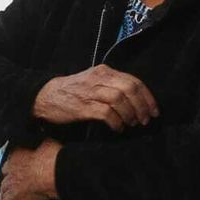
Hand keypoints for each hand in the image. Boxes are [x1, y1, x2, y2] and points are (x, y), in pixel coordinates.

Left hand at [0, 141, 59, 199]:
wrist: (55, 174)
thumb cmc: (53, 159)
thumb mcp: (47, 144)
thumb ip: (41, 144)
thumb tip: (44, 143)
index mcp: (18, 154)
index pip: (12, 156)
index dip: (15, 161)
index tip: (19, 163)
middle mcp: (12, 168)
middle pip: (5, 173)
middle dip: (8, 176)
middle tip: (11, 179)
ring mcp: (12, 182)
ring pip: (4, 187)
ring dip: (4, 190)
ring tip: (4, 194)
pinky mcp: (16, 196)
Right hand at [33, 65, 158, 131]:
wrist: (45, 96)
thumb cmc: (72, 92)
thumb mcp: (93, 82)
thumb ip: (112, 86)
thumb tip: (136, 100)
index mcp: (104, 72)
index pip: (133, 81)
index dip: (147, 96)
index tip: (154, 110)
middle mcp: (98, 79)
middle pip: (129, 88)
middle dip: (142, 106)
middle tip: (145, 120)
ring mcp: (90, 92)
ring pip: (119, 99)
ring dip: (130, 114)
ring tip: (132, 124)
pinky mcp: (82, 106)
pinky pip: (106, 113)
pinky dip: (116, 122)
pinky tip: (118, 128)